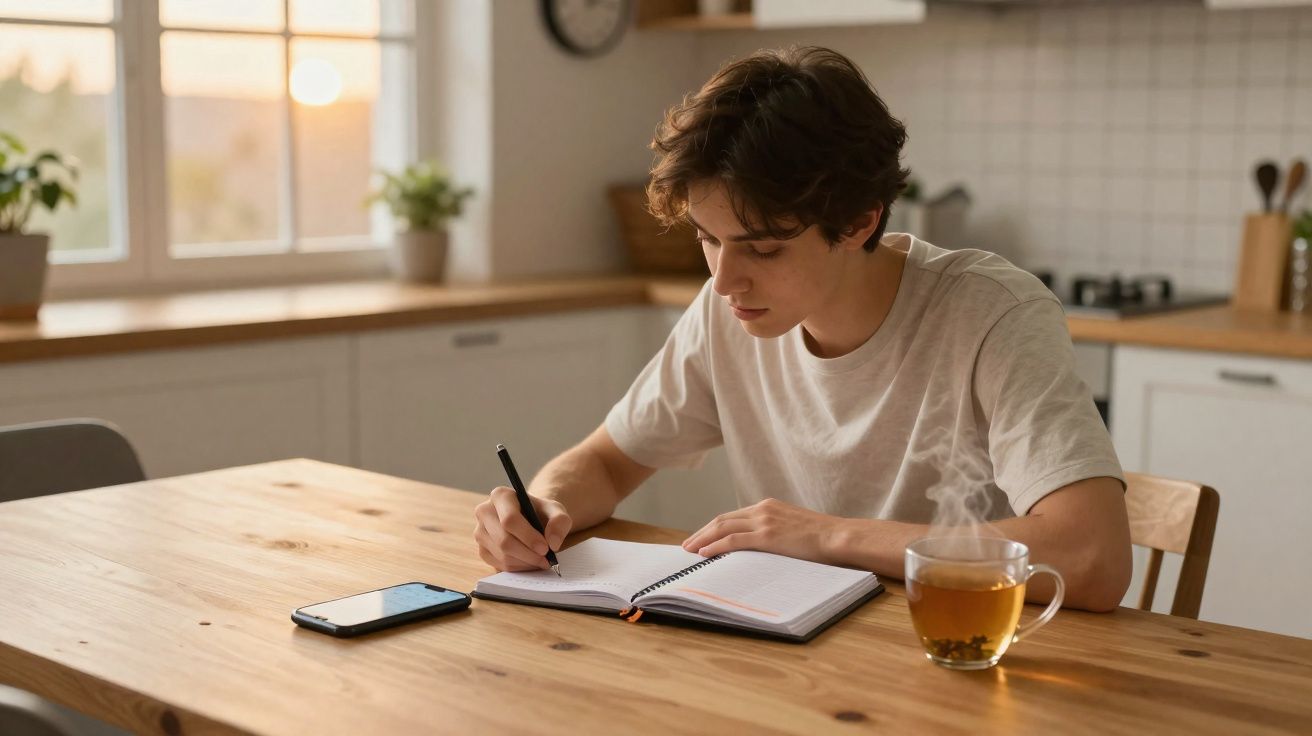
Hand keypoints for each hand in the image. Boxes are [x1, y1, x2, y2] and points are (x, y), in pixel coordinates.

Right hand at [473, 486, 571, 571]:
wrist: (531, 519)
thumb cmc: (541, 512)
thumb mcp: (556, 510)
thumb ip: (560, 521)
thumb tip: (553, 543)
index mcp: (500, 495)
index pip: (509, 519)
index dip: (528, 537)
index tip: (545, 548)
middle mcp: (485, 511)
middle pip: (504, 540)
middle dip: (528, 554)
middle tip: (546, 559)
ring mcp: (480, 532)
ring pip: (502, 555)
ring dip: (525, 562)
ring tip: (541, 560)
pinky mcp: (482, 550)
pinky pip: (499, 565)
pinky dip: (518, 567)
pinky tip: (530, 562)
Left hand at [681, 498, 843, 562]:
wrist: (838, 536)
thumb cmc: (821, 538)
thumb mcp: (793, 529)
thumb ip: (775, 532)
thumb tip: (759, 548)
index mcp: (768, 506)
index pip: (732, 516)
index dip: (713, 528)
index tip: (701, 538)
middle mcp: (762, 509)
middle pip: (722, 520)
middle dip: (702, 532)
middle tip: (686, 545)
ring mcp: (764, 521)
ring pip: (723, 528)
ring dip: (702, 540)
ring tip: (689, 551)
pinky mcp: (767, 535)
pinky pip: (733, 540)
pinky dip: (715, 546)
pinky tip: (704, 553)